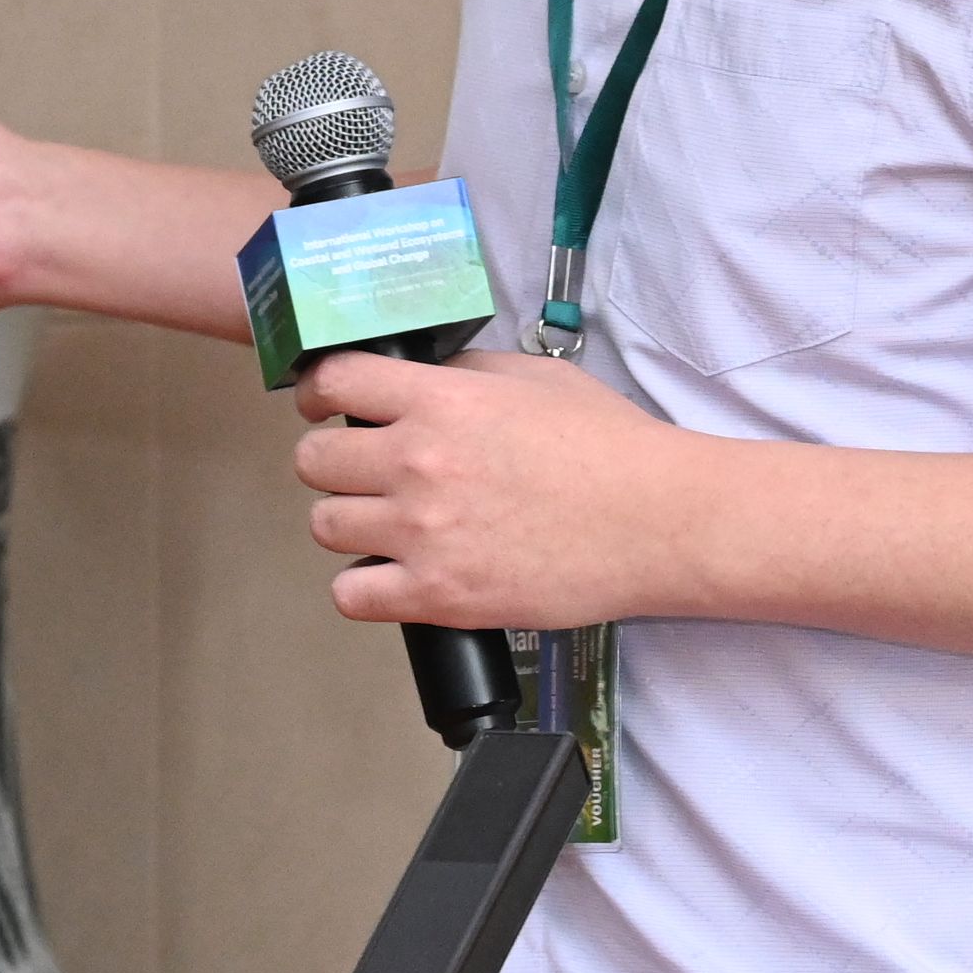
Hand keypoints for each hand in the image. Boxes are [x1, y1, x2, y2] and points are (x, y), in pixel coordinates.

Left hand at [290, 347, 708, 633]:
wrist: (659, 522)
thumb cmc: (610, 448)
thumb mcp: (537, 378)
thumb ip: (465, 375)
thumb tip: (417, 381)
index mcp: (442, 401)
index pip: (334, 382)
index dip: (321, 393)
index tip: (327, 407)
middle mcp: (419, 463)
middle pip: (314, 460)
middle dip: (335, 463)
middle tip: (365, 473)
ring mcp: (423, 534)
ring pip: (325, 526)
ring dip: (349, 524)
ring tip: (387, 527)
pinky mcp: (438, 596)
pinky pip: (351, 596)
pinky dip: (364, 588)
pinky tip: (394, 577)